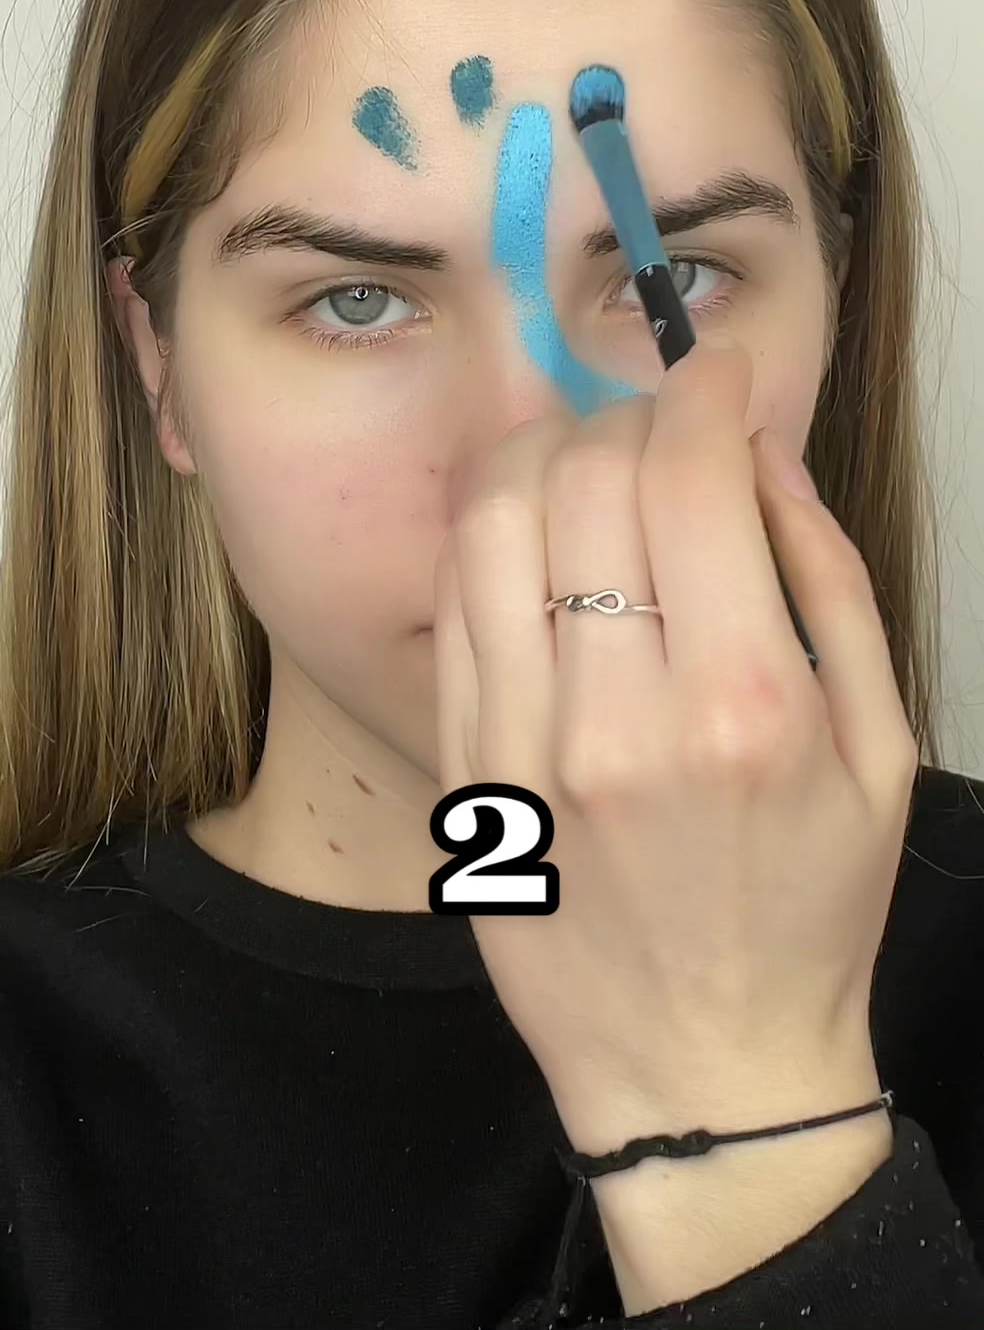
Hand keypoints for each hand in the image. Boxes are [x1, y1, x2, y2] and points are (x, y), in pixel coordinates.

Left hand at [433, 338, 918, 1153]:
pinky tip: (538, 536)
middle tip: (667, 427)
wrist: (702, 1066)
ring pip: (495, 520)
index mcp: (745, 704)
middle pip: (588, 477)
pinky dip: (495, 535)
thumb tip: (761, 454)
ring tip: (591, 463)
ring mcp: (523, 747)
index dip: (705, 391)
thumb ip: (829, 579)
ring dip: (545, 454)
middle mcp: (620, 717)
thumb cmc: (809, 908)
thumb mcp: (878, 746)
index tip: (720, 372)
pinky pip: (455, 603)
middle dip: (632, 414)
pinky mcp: (463, 773)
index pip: (692, 476)